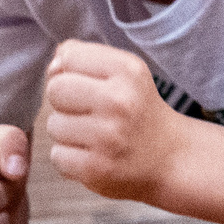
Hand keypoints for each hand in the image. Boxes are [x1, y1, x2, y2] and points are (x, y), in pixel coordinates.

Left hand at [44, 40, 184, 201]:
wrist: (171, 157)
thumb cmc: (138, 111)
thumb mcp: (125, 73)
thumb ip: (84, 59)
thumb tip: (52, 66)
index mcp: (128, 71)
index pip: (69, 56)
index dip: (73, 71)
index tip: (93, 85)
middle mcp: (120, 101)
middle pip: (56, 89)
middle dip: (66, 100)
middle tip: (91, 112)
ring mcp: (108, 136)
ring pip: (53, 124)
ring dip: (68, 132)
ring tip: (95, 135)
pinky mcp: (96, 167)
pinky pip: (57, 155)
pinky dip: (69, 157)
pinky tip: (93, 154)